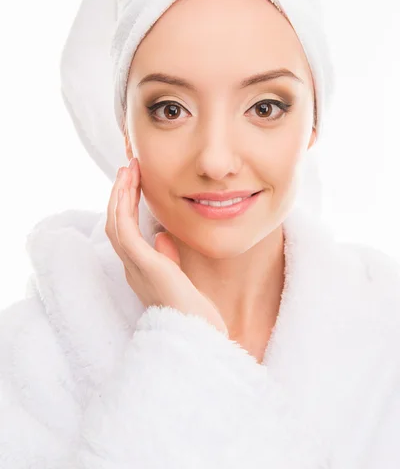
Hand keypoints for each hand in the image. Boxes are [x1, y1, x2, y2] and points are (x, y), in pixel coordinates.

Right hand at [105, 158, 227, 335]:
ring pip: (115, 223)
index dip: (126, 206)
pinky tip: (130, 186)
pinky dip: (123, 205)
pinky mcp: (143, 265)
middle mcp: (132, 268)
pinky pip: (124, 230)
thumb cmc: (194, 312)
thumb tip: (162, 236)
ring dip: (119, 194)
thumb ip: (167, 257)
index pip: (126, 233)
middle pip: (116, 224)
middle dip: (120, 194)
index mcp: (141, 270)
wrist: (199, 336)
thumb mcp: (180, 279)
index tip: (134, 183)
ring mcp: (135, 267)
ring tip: (128, 170)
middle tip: (128, 169)